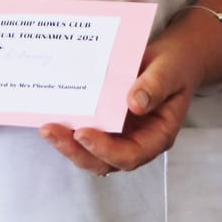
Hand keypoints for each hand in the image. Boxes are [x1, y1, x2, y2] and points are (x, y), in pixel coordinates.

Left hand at [40, 43, 193, 175]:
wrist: (171, 59)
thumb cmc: (174, 66)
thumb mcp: (170, 70)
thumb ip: (156, 86)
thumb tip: (135, 103)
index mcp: (158, 135)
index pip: (131, 155)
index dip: (105, 150)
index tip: (83, 133)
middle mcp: (137, 141)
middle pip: (104, 161)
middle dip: (76, 151)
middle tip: (51, 132)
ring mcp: (120, 135)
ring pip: (90, 152)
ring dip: (67, 144)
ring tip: (46, 128)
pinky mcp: (107, 124)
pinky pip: (85, 133)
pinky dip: (68, 129)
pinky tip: (51, 117)